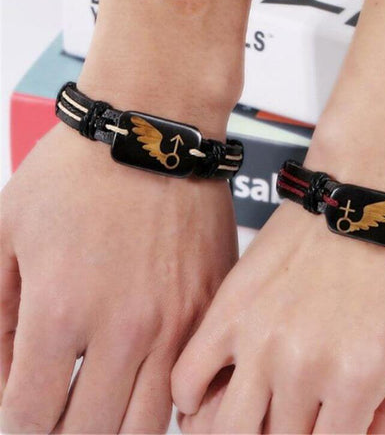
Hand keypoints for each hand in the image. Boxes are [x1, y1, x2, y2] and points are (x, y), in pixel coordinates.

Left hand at [0, 122, 237, 432]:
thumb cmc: (80, 171)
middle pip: (90, 432)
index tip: (22, 417)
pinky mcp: (210, 304)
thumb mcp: (6, 231)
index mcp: (62, 310)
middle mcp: (127, 328)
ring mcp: (178, 319)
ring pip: (149, 422)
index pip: (29, 415)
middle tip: (57, 421)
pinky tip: (153, 386)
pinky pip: (194, 380)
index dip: (17, 428)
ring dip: (116, 429)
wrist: (153, 133)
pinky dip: (171, 400)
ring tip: (103, 412)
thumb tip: (5, 373)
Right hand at [172, 200, 384, 433]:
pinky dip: (189, 401)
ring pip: (223, 428)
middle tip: (282, 422)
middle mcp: (299, 368)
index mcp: (352, 380)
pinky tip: (204, 396)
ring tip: (239, 421)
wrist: (355, 207)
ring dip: (228, 433)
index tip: (314, 430)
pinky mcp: (227, 311)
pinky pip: (187, 377)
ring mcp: (256, 340)